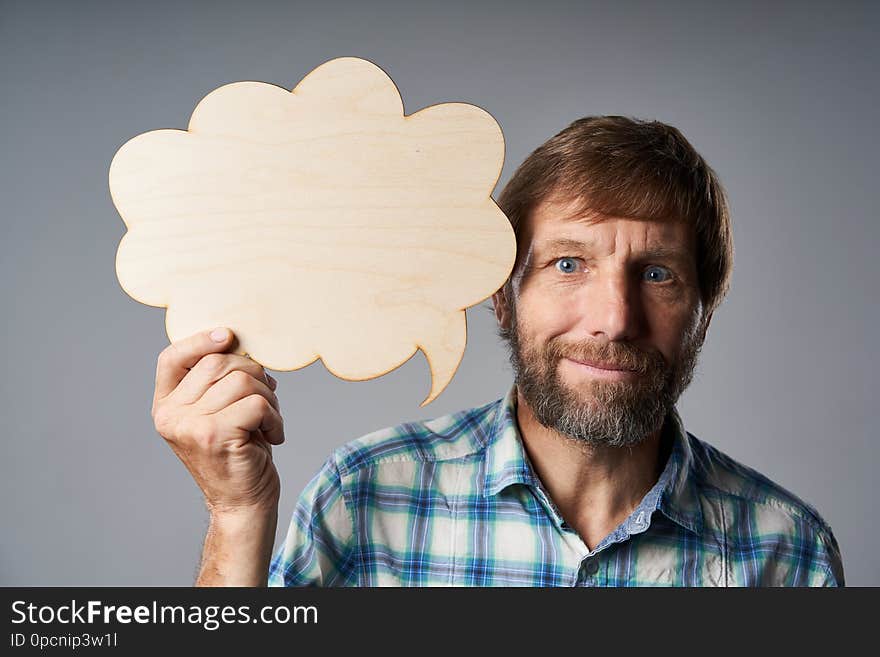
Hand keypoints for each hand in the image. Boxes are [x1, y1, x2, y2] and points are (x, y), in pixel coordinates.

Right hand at [151, 327, 283, 513]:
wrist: (242, 504)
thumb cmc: (237, 454)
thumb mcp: (219, 413)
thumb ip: (217, 383)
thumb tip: (239, 344)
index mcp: (166, 406)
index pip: (171, 358)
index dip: (200, 340)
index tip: (228, 336)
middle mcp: (170, 415)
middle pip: (218, 363)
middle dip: (254, 374)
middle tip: (266, 399)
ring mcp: (189, 425)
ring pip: (243, 381)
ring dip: (269, 398)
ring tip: (269, 421)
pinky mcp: (215, 435)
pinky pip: (257, 403)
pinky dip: (275, 417)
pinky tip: (273, 435)